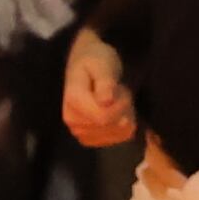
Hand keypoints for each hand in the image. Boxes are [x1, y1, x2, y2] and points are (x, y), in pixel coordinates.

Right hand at [62, 27, 133, 150]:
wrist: (86, 64)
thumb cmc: (94, 60)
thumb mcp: (102, 64)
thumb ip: (105, 81)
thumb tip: (106, 100)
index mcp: (73, 102)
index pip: (104, 117)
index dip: (121, 104)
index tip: (121, 87)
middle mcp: (73, 122)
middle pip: (112, 125)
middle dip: (123, 106)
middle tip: (119, 90)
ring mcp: (82, 133)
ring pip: (119, 132)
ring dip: (125, 113)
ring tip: (116, 98)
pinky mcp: (93, 139)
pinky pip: (122, 137)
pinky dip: (125, 122)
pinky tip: (117, 109)